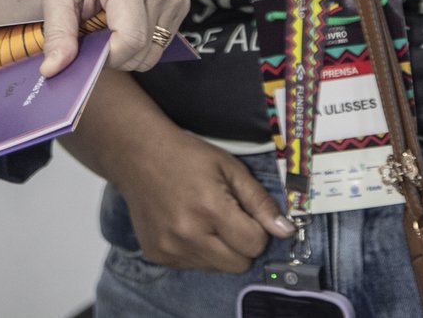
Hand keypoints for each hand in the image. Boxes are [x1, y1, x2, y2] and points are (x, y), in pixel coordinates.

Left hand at [39, 0, 189, 76]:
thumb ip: (57, 33)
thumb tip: (53, 71)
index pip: (130, 40)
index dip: (106, 56)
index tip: (85, 47)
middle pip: (143, 51)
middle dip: (113, 54)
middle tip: (92, 32)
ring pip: (153, 53)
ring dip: (126, 50)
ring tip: (107, 24)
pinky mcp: (179, 2)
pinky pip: (160, 44)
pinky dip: (139, 42)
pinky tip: (123, 20)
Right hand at [109, 121, 295, 272]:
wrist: (137, 155)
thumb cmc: (187, 156)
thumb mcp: (230, 168)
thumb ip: (260, 201)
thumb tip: (285, 231)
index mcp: (210, 208)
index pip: (255, 244)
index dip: (257, 229)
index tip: (244, 212)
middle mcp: (188, 235)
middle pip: (239, 264)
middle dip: (241, 244)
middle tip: (227, 217)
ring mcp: (170, 248)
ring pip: (217, 268)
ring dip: (218, 249)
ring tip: (202, 218)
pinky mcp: (157, 255)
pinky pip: (193, 266)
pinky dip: (196, 250)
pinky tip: (185, 224)